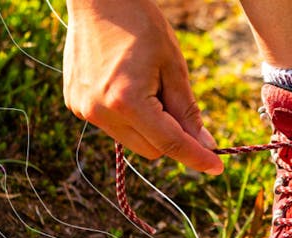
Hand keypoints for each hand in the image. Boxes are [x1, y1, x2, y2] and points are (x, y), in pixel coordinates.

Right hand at [63, 0, 222, 173]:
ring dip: (149, 127)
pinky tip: (128, 85)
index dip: (197, 158)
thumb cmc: (141, 26)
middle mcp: (99, 111)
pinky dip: (129, 117)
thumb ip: (187, 111)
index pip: (170, 144)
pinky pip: (113, 126)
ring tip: (147, 86)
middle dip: (172, 138)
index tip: (217, 168)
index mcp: (126, 102)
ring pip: (133, 141)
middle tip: (177, 104)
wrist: (98, 0)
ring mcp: (83, 109)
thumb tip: (203, 145)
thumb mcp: (173, 67)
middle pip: (152, 150)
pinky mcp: (75, 104)